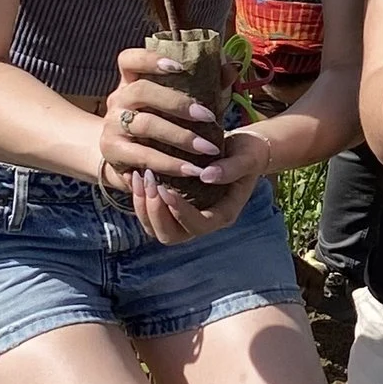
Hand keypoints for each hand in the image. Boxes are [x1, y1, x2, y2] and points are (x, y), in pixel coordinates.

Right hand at [102, 47, 228, 190]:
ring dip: (181, 136)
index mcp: (130, 81)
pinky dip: (171, 163)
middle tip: (208, 117)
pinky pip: (144, 155)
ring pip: (146, 125)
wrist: (129, 163)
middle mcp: (118, 100)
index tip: (180, 67)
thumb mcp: (181, 104)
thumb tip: (232, 68)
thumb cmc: (162, 124)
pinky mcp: (114, 152)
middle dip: (178, 103)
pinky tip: (192, 169)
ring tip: (208, 149)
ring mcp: (112, 126)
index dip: (150, 59)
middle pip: (142, 91)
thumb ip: (206, 85)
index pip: (130, 60)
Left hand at [127, 127, 263, 242]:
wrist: (242, 148)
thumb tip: (207, 176)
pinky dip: (140, 198)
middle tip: (149, 182)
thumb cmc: (248, 152)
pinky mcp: (172, 205)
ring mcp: (185, 216)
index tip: (166, 189)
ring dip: (143, 207)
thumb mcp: (246, 157)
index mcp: (222, 214)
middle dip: (155, 212)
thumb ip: (231, 168)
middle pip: (171, 235)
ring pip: (156, 228)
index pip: (198, 226)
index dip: (180, 212)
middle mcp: (202, 221)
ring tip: (139, 177)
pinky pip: (150, 213)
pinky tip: (135, 174)